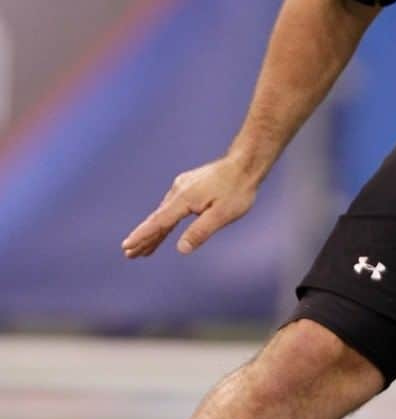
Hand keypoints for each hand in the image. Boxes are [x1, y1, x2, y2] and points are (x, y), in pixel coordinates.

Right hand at [121, 156, 257, 257]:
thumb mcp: (223, 215)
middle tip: (129, 254)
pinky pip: (172, 206)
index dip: (143, 236)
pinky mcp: (189, 185)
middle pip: (158, 219)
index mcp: (184, 199)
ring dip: (155, 230)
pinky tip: (163, 227)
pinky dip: (166, 220)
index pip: (159, 222)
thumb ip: (201, 231)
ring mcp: (182, 186)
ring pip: (165, 213)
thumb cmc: (237, 190)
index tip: (127, 247)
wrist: (245, 164)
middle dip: (144, 237)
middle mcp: (178, 190)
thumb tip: (181, 249)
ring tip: (144, 249)